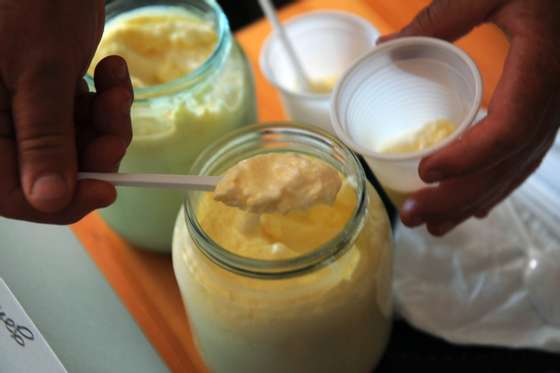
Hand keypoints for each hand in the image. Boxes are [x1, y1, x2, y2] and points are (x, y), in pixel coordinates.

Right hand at [0, 0, 132, 223]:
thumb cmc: (29, 1)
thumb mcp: (37, 73)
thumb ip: (43, 138)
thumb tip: (50, 199)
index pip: (9, 192)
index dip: (60, 200)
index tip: (106, 190)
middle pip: (50, 170)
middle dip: (95, 148)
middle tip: (115, 118)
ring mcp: (18, 108)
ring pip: (73, 144)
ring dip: (106, 121)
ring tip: (114, 85)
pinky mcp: (44, 93)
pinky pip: (80, 117)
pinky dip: (103, 100)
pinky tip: (109, 71)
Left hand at [380, 0, 559, 234]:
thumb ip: (443, 17)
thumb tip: (386, 47)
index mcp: (542, 69)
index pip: (508, 128)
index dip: (468, 157)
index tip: (425, 172)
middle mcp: (554, 99)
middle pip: (507, 163)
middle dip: (459, 196)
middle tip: (414, 217)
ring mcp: (555, 110)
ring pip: (516, 169)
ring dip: (474, 201)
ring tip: (434, 226)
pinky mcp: (547, 112)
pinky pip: (524, 159)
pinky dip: (497, 186)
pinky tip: (473, 206)